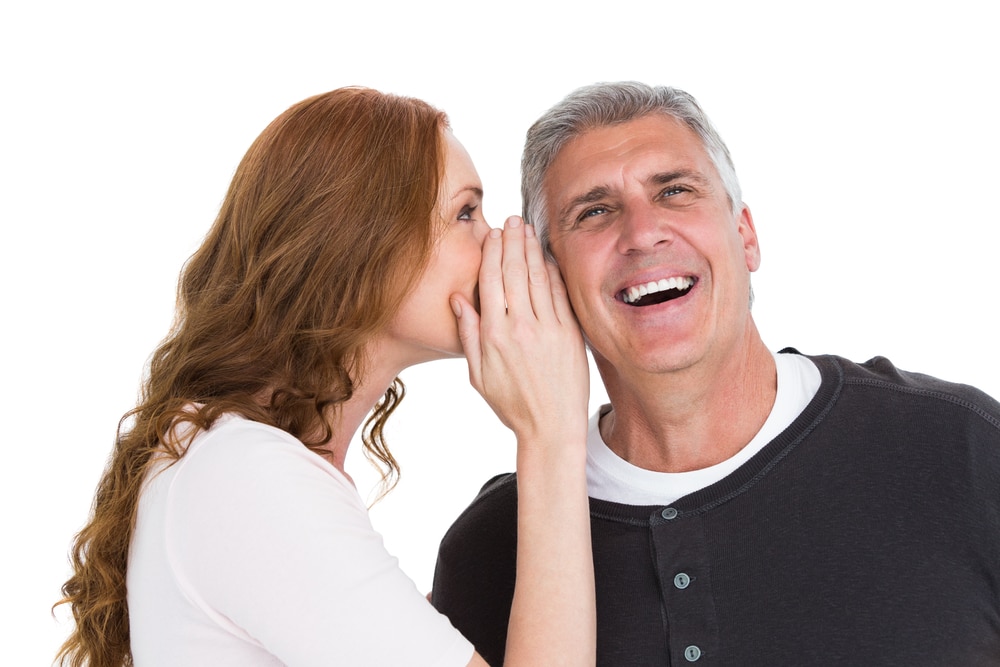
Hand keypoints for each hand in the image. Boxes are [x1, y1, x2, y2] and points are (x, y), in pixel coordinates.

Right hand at [450, 216, 588, 443]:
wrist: (551, 428)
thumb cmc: (512, 405)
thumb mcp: (478, 374)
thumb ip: (468, 334)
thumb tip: (458, 298)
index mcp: (493, 335)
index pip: (491, 281)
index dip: (492, 252)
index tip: (493, 234)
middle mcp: (519, 327)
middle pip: (514, 272)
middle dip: (512, 241)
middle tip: (512, 220)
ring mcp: (547, 329)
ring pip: (538, 277)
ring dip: (532, 249)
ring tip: (528, 229)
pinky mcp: (569, 334)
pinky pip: (560, 294)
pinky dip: (553, 272)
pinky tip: (548, 257)